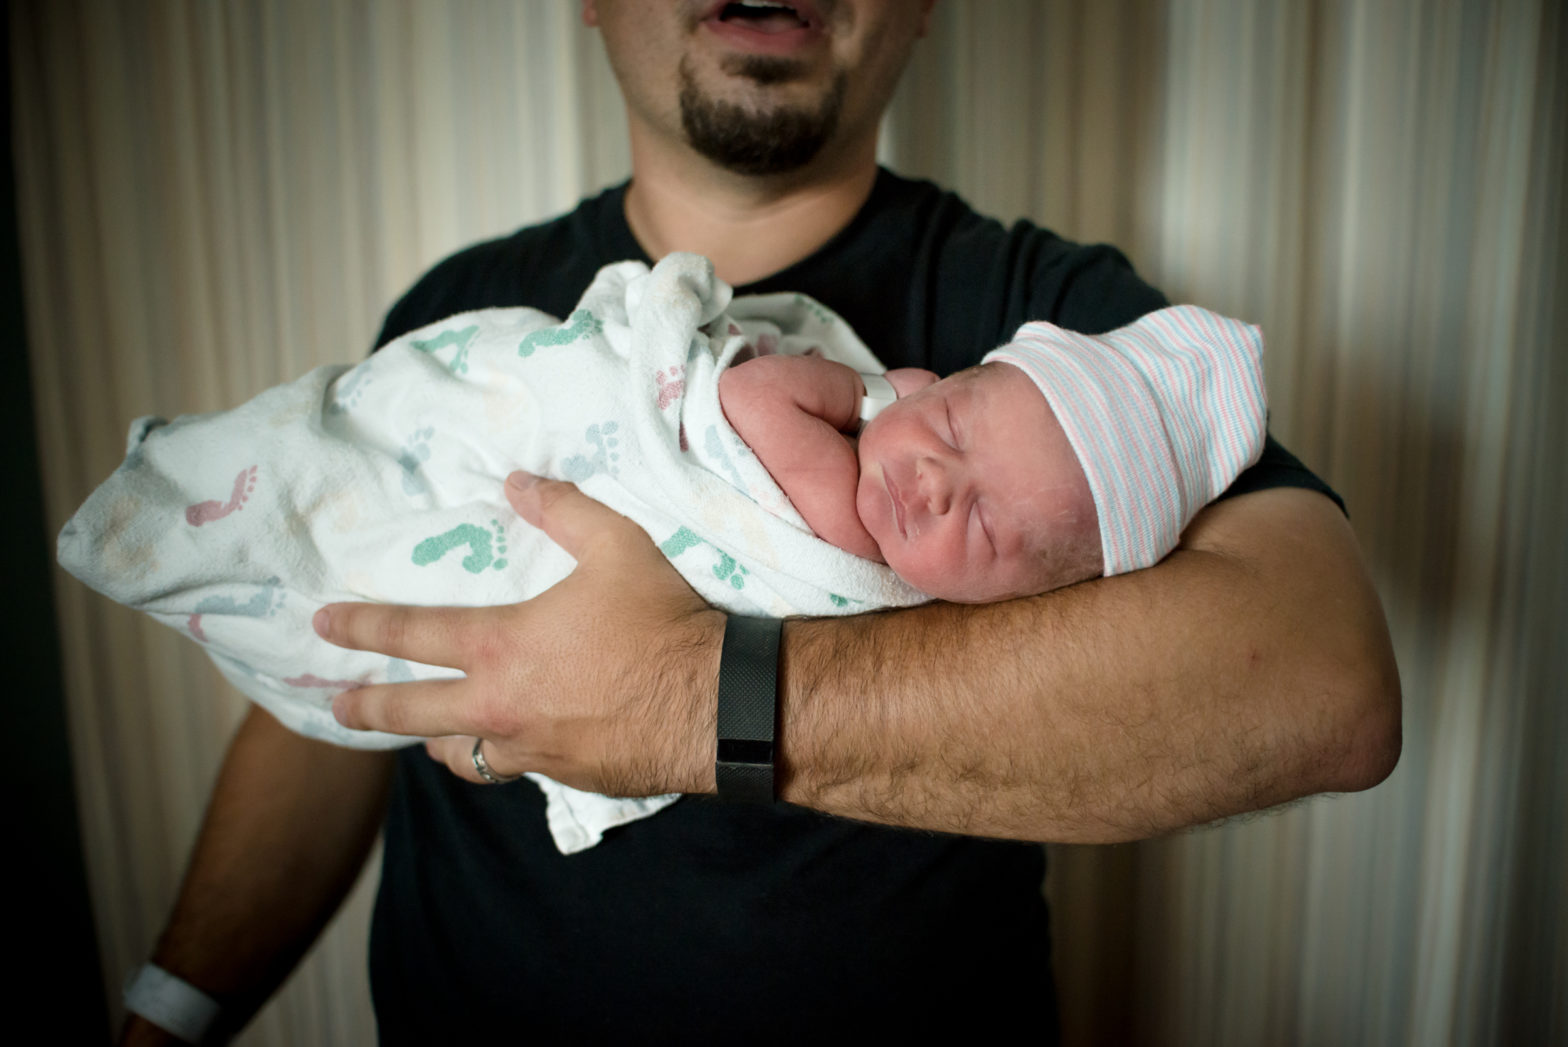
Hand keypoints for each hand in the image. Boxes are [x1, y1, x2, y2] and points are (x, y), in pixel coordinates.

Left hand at [315, 472, 725, 795]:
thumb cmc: (662, 622)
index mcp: (501, 647)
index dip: (360, 627)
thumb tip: (518, 481)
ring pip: (461, 755)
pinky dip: (504, 756)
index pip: (410, 634)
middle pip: (411, 714)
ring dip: (436, 742)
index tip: (322, 625)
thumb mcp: (618, 546)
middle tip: (337, 708)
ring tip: (428, 737)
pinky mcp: (566, 777)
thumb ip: (563, 510)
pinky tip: (514, 748)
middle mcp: (501, 706)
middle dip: (366, 708)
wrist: (717, 706)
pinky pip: (516, 769)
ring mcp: (531, 750)